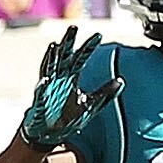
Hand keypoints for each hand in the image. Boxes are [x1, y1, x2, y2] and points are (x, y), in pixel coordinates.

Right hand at [20, 24, 120, 146]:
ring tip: (56, 46)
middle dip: (68, 42)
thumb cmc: (68, 118)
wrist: (51, 134)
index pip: (81, 58)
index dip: (89, 47)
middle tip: (73, 28)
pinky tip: (45, 80)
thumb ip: (105, 94)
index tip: (99, 35)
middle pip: (63, 56)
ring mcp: (48, 88)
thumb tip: (121, 81)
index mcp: (71, 78)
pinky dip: (43, 86)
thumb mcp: (92, 106)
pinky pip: (41, 93)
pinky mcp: (40, 101)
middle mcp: (59, 79)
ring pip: (49, 68)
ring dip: (52, 57)